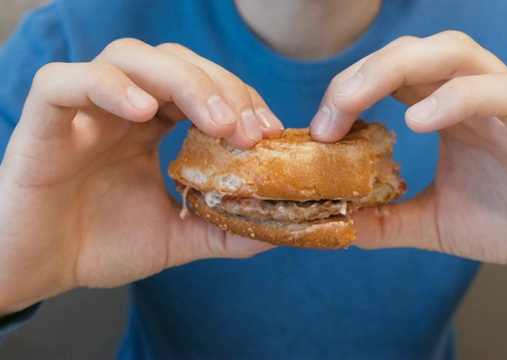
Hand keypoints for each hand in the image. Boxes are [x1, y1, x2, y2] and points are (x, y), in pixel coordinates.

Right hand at [0, 39, 280, 315]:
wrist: (39, 270)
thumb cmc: (100, 245)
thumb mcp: (176, 237)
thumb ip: (223, 230)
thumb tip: (277, 233)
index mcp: (151, 124)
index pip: (203, 85)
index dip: (241, 98)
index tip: (271, 131)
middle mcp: (121, 106)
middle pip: (175, 63)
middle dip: (221, 88)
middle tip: (250, 130)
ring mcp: (83, 108)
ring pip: (130, 58)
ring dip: (182, 83)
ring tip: (216, 124)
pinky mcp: (44, 120)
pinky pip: (67, 81)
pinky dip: (109, 86)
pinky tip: (144, 113)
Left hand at [311, 32, 506, 278]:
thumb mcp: (433, 223)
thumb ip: (388, 220)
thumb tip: (338, 224)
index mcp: (446, 109)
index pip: (390, 76)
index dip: (348, 91)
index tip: (319, 130)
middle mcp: (473, 94)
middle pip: (413, 52)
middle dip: (361, 74)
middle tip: (327, 115)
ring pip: (454, 53)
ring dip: (394, 69)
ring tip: (353, 102)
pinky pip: (503, 91)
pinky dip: (458, 97)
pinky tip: (420, 121)